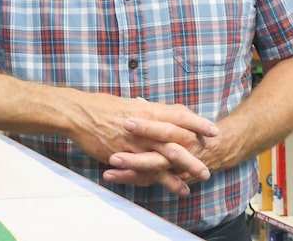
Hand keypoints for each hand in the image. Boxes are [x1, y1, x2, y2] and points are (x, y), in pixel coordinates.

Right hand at [64, 92, 217, 194]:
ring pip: (168, 157)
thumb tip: (148, 106)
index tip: (213, 130)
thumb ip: (141, 109)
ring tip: (201, 177)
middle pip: (179, 139)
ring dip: (186, 168)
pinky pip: (149, 170)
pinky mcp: (126, 155)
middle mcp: (146, 126)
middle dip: (197, 151)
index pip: (179, 115)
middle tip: (211, 159)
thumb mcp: (125, 104)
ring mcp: (137, 142)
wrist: (78, 114)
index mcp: (146, 110)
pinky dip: (165, 180)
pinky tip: (177, 188)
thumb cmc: (99, 106)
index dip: (198, 123)